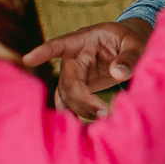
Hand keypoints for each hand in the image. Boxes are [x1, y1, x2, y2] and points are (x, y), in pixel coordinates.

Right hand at [23, 18, 152, 118]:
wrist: (130, 48)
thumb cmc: (131, 41)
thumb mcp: (135, 43)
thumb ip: (129, 57)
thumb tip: (119, 74)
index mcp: (83, 40)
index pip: (60, 45)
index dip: (44, 52)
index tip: (28, 59)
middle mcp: (73, 58)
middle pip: (67, 82)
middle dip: (81, 100)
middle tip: (104, 113)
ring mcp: (73, 75)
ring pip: (66, 96)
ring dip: (80, 110)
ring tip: (103, 118)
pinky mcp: (77, 88)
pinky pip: (69, 103)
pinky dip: (78, 114)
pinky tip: (91, 124)